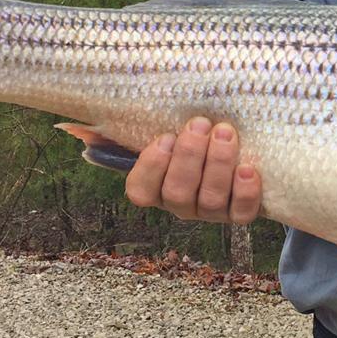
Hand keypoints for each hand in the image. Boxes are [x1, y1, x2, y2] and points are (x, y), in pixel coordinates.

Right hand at [124, 117, 261, 223]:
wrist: (237, 141)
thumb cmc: (196, 131)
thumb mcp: (168, 125)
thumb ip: (139, 125)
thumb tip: (88, 129)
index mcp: (157, 187)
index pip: (141, 191)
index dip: (151, 167)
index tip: (166, 137)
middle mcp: (181, 204)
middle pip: (177, 193)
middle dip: (189, 157)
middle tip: (200, 124)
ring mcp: (210, 212)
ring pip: (209, 200)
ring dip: (218, 165)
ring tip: (225, 133)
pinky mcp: (239, 213)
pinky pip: (241, 213)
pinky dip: (245, 193)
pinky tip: (247, 169)